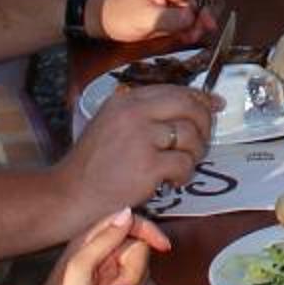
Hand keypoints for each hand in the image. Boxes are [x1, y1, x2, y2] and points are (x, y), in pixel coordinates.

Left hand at [6, 208, 166, 284]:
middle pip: (140, 254)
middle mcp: (104, 253)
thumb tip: (127, 213)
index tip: (163, 246)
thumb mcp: (81, 265)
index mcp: (95, 239)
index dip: (150, 232)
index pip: (131, 224)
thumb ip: (105, 238)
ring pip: (140, 276)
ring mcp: (110, 273)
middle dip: (132, 278)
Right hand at [53, 82, 214, 233]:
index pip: (174, 90)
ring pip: (190, 135)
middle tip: (202, 140)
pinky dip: (184, 174)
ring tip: (182, 165)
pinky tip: (172, 182)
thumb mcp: (111, 123)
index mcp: (125, 100)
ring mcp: (141, 138)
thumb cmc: (91, 164)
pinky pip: (184, 163)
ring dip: (195, 153)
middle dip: (204, 121)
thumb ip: (143, 113)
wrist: (70, 194)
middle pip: (188, 105)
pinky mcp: (148, 166)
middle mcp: (134, 113)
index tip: (213, 105)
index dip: (198, 98)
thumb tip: (188, 105)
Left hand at [91, 0, 221, 45]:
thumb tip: (196, 20)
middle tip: (197, 34)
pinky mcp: (175, 2)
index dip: (205, 10)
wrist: (100, 14)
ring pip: (204, 4)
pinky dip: (192, 25)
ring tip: (188, 37)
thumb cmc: (119, 13)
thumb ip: (173, 19)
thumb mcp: (145, 18)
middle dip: (207, 15)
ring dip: (200, 22)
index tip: (203, 29)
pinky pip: (194, 12)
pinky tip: (183, 35)